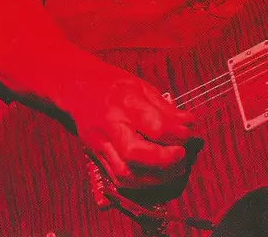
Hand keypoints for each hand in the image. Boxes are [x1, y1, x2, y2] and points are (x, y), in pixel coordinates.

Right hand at [68, 70, 196, 188]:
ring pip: (125, 174)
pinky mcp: (97, 158)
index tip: (189, 130)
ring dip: (155, 178)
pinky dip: (141, 183)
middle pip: (135, 154)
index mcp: (125, 102)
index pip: (154, 126)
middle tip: (182, 154)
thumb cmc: (114, 85)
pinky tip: (157, 175)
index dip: (177, 133)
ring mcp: (100, 145)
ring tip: (175, 169)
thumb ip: (165, 108)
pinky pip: (118, 180)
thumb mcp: (142, 86)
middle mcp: (110, 127)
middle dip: (164, 160)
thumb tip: (188, 123)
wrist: (78, 89)